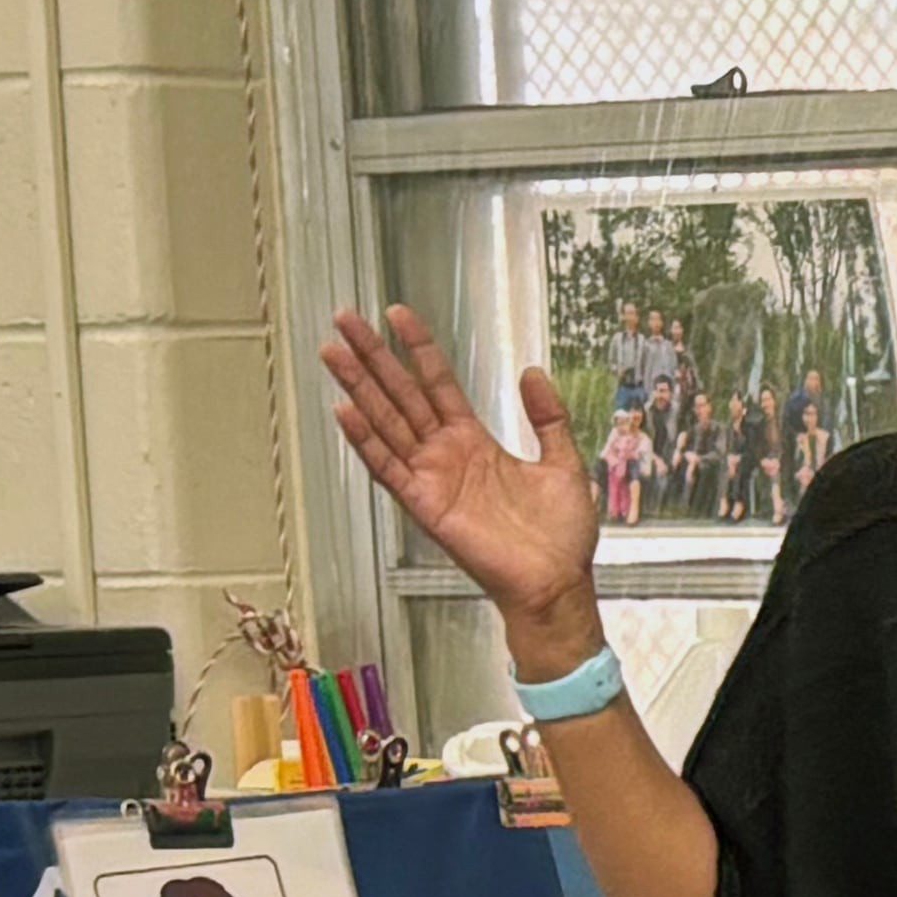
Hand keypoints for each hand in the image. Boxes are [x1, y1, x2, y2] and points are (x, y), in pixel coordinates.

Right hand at [323, 310, 603, 663]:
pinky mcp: (425, 505)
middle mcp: (446, 454)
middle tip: (345, 320)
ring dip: (359, 387)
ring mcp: (431, 477)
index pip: (438, 383)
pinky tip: (345, 411)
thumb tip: (533, 372)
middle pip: (401, 394)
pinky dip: (367, 441)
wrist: (557, 582)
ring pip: (386, 422)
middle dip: (374, 357)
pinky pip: (389, 468)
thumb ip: (547, 417)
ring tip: (333, 352)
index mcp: (475, 441)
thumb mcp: (563, 463)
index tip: (397, 314)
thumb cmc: (560, 535)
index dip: (418, 348)